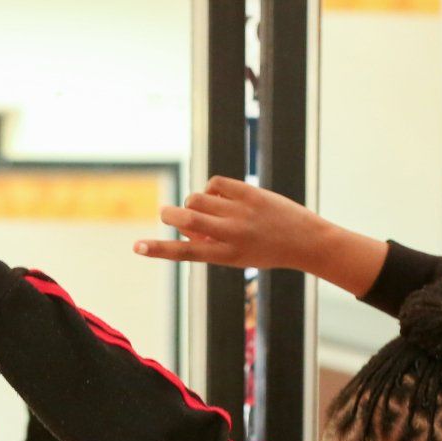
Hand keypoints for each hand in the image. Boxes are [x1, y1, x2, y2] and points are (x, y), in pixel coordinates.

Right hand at [133, 177, 386, 295]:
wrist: (305, 241)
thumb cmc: (267, 251)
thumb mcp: (236, 256)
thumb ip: (210, 242)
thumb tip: (187, 223)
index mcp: (224, 255)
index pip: (184, 253)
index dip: (158, 249)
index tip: (136, 246)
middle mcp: (229, 234)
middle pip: (185, 218)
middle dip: (169, 214)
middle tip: (166, 213)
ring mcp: (240, 212)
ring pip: (197, 198)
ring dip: (193, 202)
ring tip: (206, 209)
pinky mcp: (249, 193)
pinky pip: (215, 184)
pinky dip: (211, 189)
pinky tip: (221, 196)